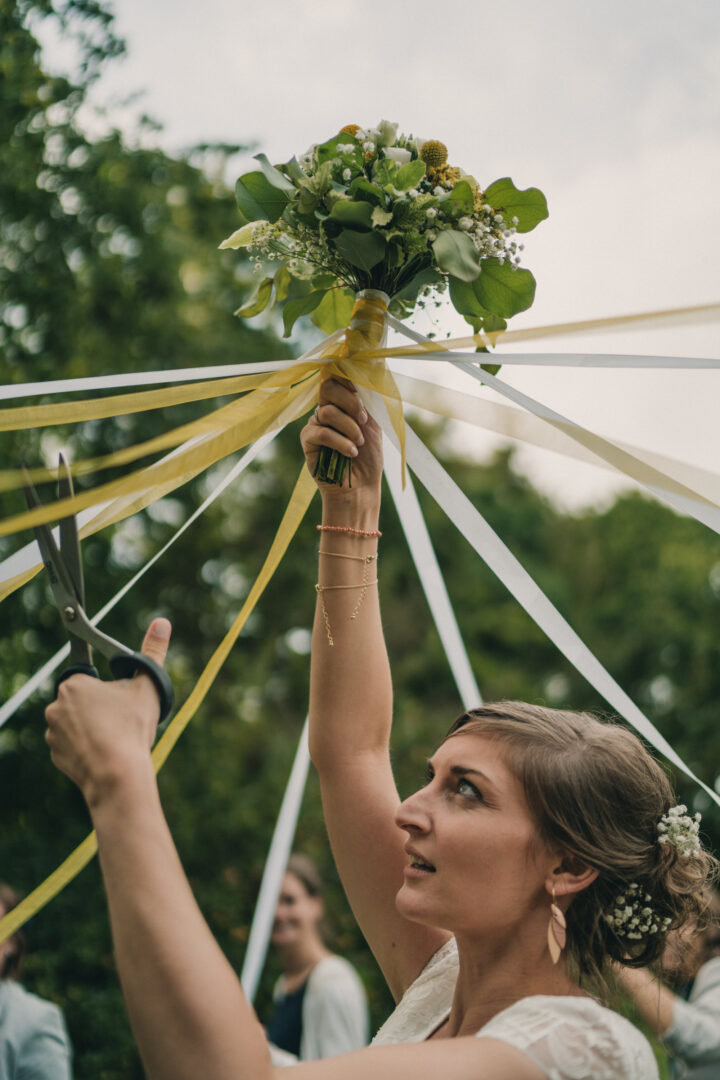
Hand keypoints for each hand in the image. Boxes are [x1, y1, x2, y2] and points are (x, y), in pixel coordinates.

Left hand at [45, 618, 171, 807]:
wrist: (117, 776)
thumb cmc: (131, 729)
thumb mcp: (147, 686)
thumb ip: (153, 652)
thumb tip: (162, 623)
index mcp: (75, 685)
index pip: (91, 677)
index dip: (109, 688)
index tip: (119, 700)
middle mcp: (56, 706)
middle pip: (84, 700)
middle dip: (101, 707)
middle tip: (122, 719)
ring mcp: (53, 733)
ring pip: (78, 722)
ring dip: (93, 727)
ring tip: (115, 738)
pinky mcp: (56, 755)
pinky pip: (73, 745)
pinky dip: (87, 747)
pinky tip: (105, 752)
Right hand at [300, 377, 382, 498]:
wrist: (361, 487)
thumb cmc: (369, 457)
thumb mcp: (375, 424)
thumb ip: (369, 401)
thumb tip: (370, 373)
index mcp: (343, 403)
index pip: (337, 379)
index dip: (346, 377)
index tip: (359, 387)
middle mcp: (327, 410)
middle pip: (327, 387)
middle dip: (349, 401)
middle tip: (363, 419)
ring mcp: (316, 425)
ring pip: (327, 411)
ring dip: (349, 427)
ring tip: (359, 443)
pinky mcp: (308, 441)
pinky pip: (321, 432)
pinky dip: (340, 441)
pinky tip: (351, 452)